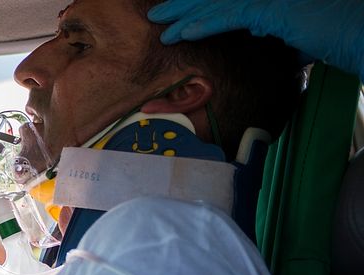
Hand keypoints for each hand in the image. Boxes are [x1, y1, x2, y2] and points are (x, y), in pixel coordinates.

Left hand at [148, 0, 363, 78]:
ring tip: (162, 26)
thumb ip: (284, 34)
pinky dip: (204, 24)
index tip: (179, 17)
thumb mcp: (302, 35)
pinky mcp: (273, 9)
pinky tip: (183, 33)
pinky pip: (231, 15)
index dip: (201, 7)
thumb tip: (276, 42)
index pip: (228, 0)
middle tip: (160, 17)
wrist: (362, 33)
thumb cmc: (340, 34)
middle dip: (185, 6)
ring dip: (186, 15)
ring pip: (218, 4)